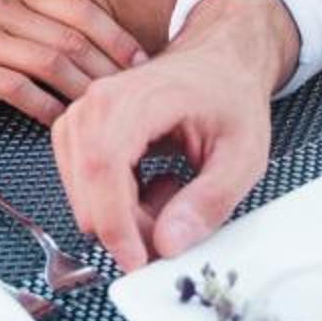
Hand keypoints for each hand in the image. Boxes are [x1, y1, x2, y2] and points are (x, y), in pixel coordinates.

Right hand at [0, 0, 144, 129]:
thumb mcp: (6, 38)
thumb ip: (47, 36)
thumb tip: (113, 57)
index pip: (80, 7)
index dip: (116, 36)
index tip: (143, 64)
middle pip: (69, 37)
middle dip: (107, 70)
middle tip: (130, 97)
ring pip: (47, 61)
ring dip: (81, 92)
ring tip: (102, 114)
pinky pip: (14, 86)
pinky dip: (44, 107)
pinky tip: (60, 124)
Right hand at [52, 0, 293, 270]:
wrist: (218, 60)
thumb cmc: (230, 96)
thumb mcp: (243, 154)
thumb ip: (208, 202)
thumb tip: (167, 245)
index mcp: (140, 98)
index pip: (104, 167)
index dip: (115, 223)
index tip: (138, 260)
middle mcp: (99, 101)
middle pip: (89, 187)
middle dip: (127, 225)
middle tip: (176, 223)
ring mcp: (82, 113)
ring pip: (82, 192)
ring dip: (123, 213)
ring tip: (170, 190)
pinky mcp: (78, 130)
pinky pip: (83, 184)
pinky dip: (115, 200)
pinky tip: (150, 184)